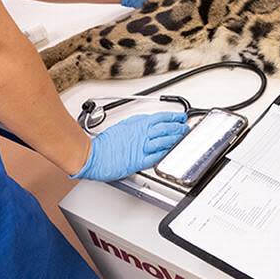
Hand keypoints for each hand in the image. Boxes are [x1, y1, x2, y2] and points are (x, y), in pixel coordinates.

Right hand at [73, 112, 188, 180]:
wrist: (94, 155)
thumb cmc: (104, 143)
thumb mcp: (122, 126)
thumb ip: (135, 124)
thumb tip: (145, 123)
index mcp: (137, 124)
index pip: (160, 117)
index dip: (173, 117)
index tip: (180, 117)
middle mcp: (141, 134)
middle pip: (165, 128)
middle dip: (178, 127)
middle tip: (185, 127)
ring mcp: (141, 147)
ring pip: (164, 141)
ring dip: (176, 138)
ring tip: (183, 137)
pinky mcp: (139, 161)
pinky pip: (156, 156)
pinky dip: (166, 153)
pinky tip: (172, 151)